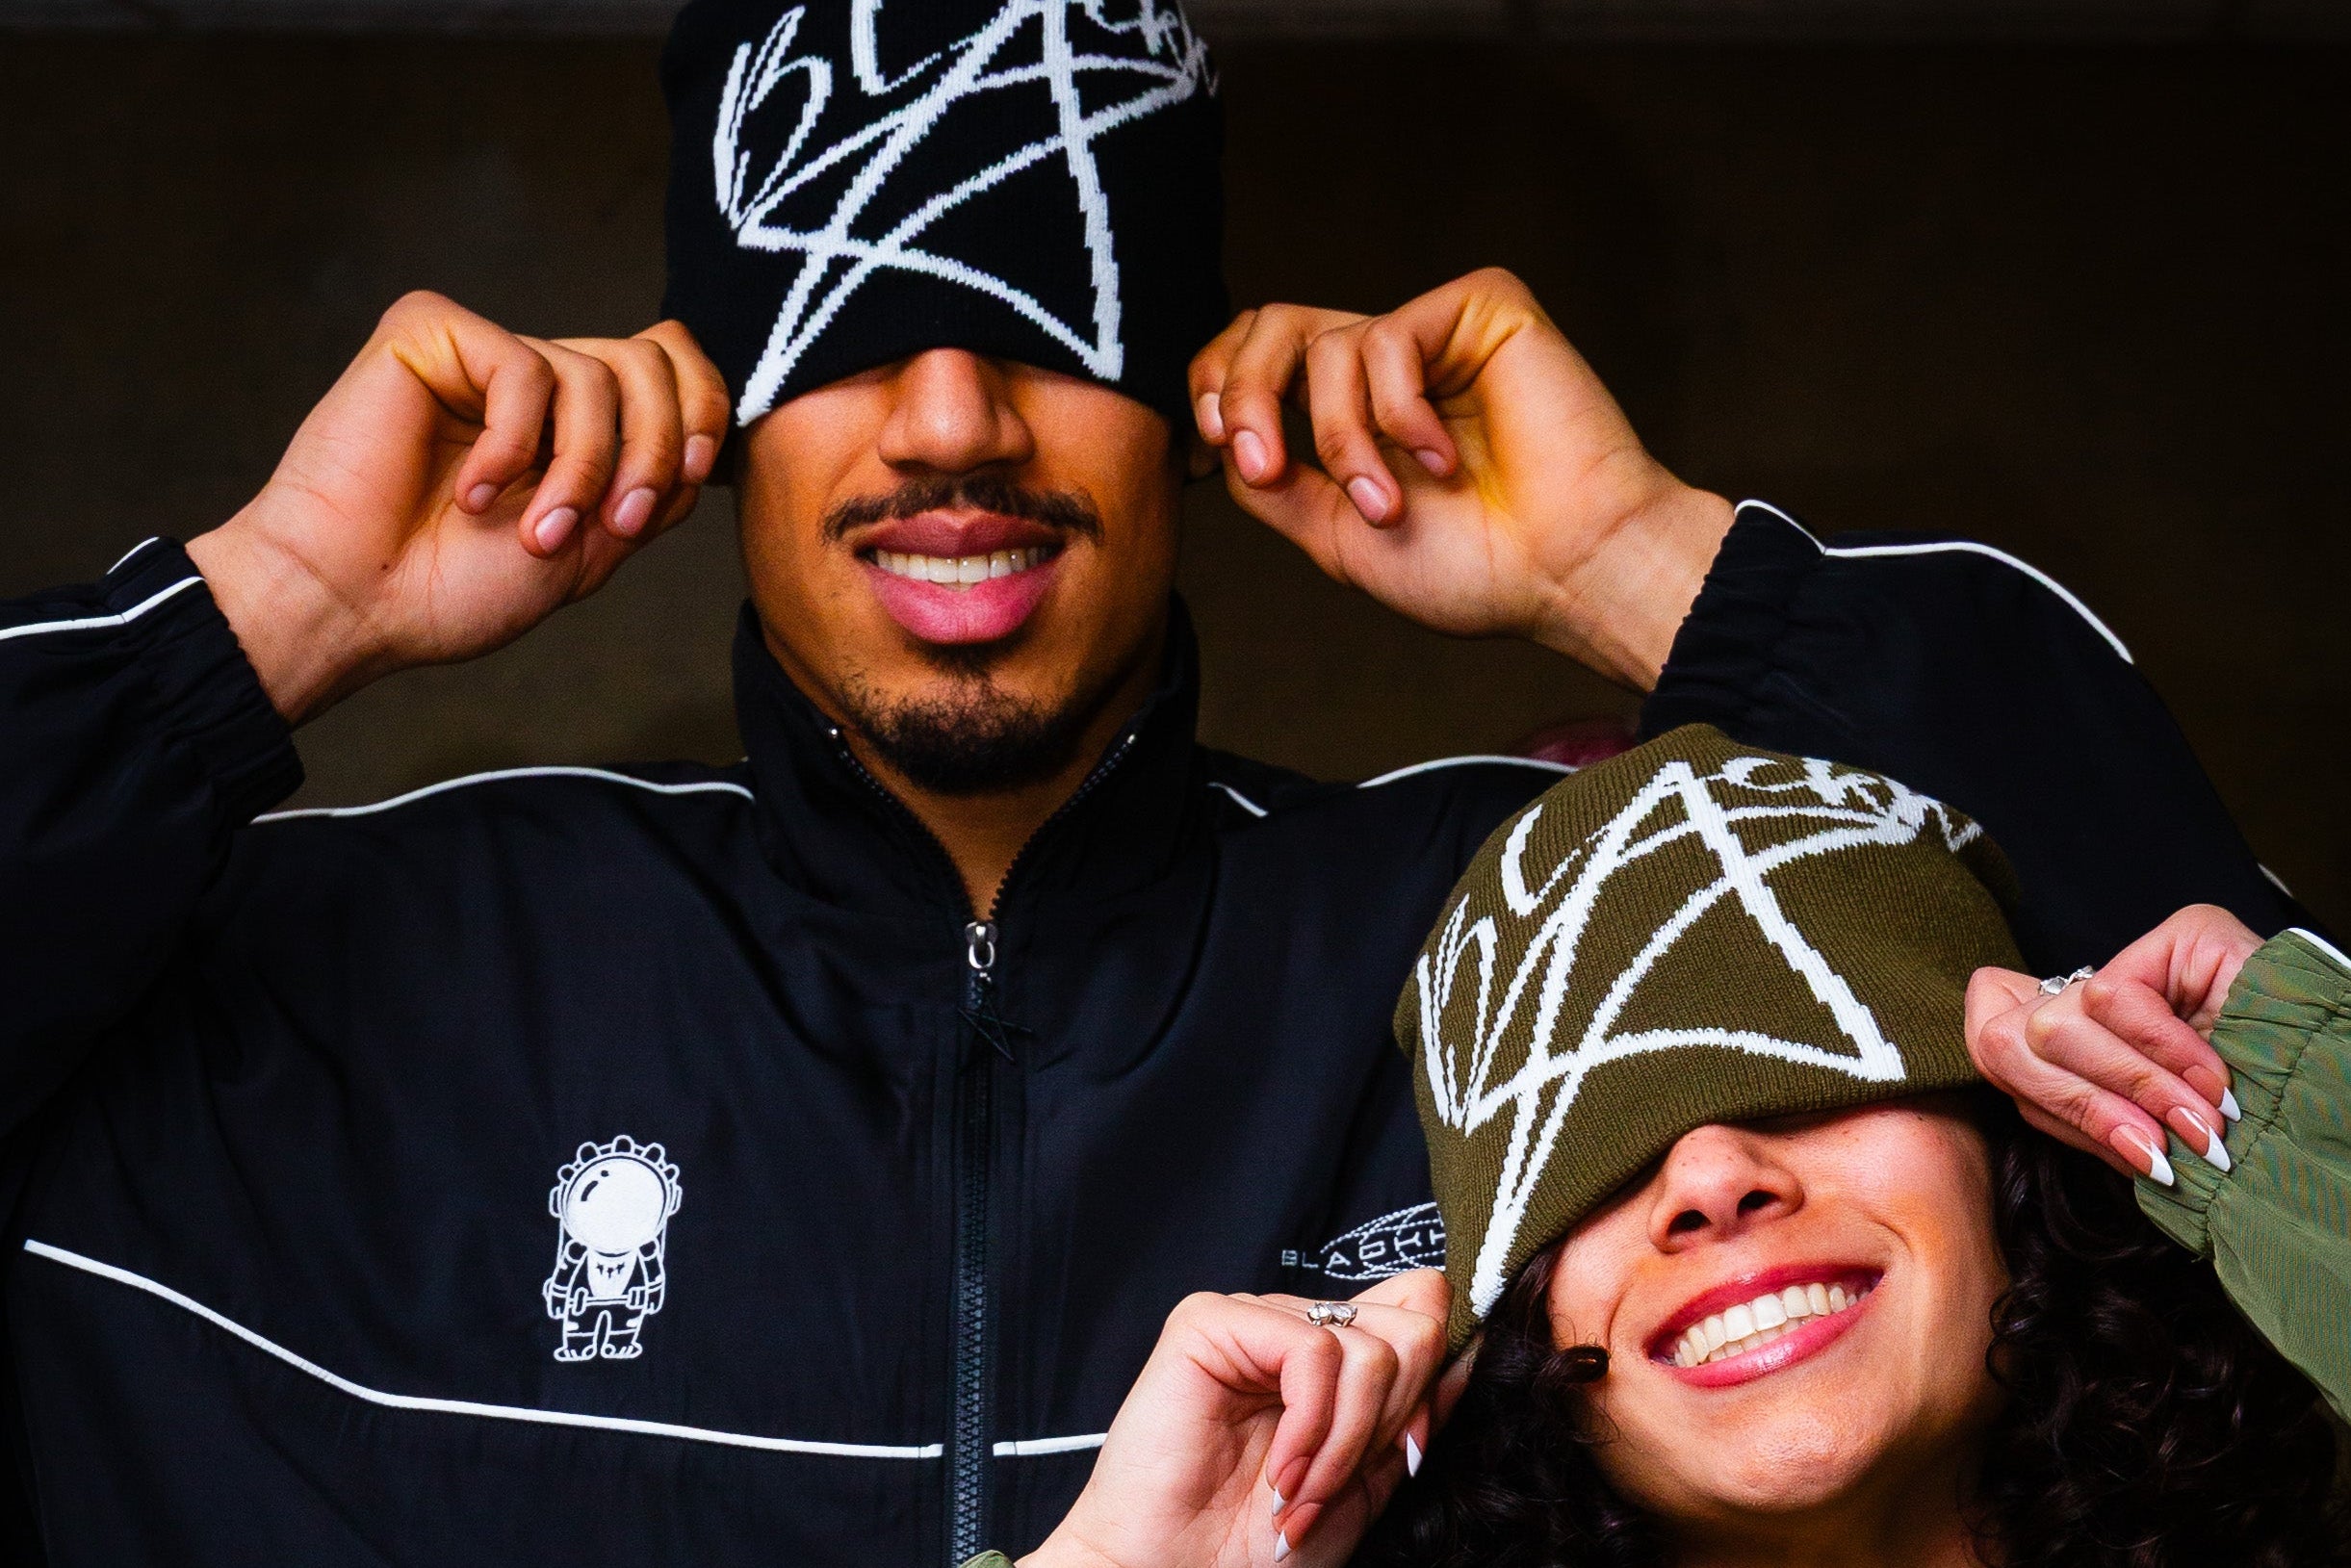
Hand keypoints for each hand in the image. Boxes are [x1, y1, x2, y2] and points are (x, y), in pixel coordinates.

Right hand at [185, 291, 728, 723]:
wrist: (355, 603)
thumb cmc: (454, 589)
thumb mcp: (590, 549)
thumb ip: (652, 490)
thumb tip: (705, 437)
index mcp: (574, 424)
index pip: (671, 369)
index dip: (702, 411)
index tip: (688, 477)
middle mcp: (535, 381)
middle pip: (650, 361)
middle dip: (654, 449)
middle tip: (619, 522)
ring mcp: (483, 354)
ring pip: (595, 374)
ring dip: (582, 471)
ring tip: (534, 533)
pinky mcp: (430, 333)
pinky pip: (525, 370)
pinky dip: (513, 447)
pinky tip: (470, 493)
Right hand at [1024, 1271, 1450, 1567]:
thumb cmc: (1256, 1549)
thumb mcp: (1366, 1483)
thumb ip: (1414, 1415)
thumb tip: (1471, 1349)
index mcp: (1335, 1356)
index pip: (1423, 1307)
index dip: (1430, 1381)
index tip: (1399, 1455)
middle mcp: (1297, 1325)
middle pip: (1413, 1323)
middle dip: (1388, 1422)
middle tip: (1335, 1484)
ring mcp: (1254, 1318)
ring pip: (1370, 1344)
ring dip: (1345, 1444)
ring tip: (1301, 1493)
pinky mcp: (1210, 1322)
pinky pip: (1313, 1350)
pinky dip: (1312, 1428)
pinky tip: (1279, 1473)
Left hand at [1188, 268, 1733, 690]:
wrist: (1566, 573)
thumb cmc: (1478, 570)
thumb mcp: (1339, 538)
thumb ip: (1273, 486)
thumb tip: (1221, 440)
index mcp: (1357, 411)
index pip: (1259, 358)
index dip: (1217, 388)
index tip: (1214, 453)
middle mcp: (1393, 365)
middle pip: (1272, 324)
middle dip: (1246, 395)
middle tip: (1263, 464)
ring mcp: (1437, 334)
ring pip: (1327, 344)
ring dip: (1344, 438)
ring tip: (1389, 502)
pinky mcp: (1483, 308)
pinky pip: (1390, 336)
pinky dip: (1398, 413)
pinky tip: (1445, 459)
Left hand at [1966, 904, 2260, 1182]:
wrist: (2335, 1103)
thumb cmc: (2250, 1130)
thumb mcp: (2148, 1140)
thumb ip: (2090, 1124)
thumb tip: (2026, 1112)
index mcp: (2083, 1043)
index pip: (1998, 1051)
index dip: (2039, 1103)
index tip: (2121, 1150)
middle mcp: (2102, 991)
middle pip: (2007, 1041)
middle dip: (2085, 1110)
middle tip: (2158, 1153)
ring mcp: (2142, 954)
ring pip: (2059, 1022)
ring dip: (2135, 1091)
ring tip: (2197, 1128)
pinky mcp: (2182, 934)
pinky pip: (2116, 998)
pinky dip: (2163, 1054)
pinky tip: (2215, 1083)